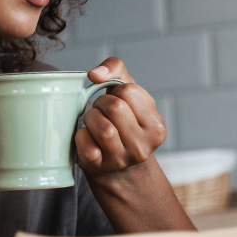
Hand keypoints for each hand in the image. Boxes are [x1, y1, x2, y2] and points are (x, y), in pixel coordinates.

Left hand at [74, 57, 167, 176]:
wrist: (116, 165)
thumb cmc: (122, 120)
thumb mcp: (127, 92)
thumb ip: (115, 69)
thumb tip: (94, 74)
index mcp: (156, 126)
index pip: (129, 91)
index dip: (116, 91)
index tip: (116, 100)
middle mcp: (143, 146)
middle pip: (115, 108)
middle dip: (101, 103)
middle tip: (100, 110)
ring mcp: (121, 160)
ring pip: (103, 128)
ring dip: (91, 118)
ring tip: (94, 121)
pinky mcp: (99, 167)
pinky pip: (85, 144)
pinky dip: (81, 135)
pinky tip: (88, 137)